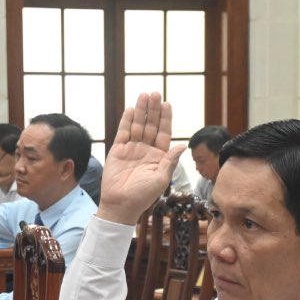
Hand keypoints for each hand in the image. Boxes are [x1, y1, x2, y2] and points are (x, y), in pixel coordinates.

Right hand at [97, 92, 185, 225]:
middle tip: (155, 93)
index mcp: (159, 156)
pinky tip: (131, 109)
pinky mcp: (118, 151)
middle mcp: (146, 150)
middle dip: (153, 109)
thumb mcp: (161, 179)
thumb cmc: (142, 196)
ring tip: (144, 95)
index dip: (165, 118)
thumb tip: (182, 145)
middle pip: (151, 125)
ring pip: (138, 125)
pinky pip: (123, 132)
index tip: (167, 104)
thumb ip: (170, 161)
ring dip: (141, 110)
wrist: (120, 205)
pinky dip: (126, 120)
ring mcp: (132, 149)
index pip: (164, 133)